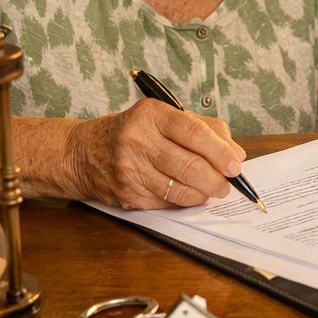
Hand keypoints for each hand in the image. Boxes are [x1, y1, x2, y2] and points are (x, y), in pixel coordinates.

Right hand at [68, 99, 245, 208]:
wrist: (81, 153)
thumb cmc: (131, 131)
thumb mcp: (162, 117)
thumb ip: (203, 128)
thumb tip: (235, 152)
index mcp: (150, 115)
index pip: (194, 133)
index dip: (220, 152)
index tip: (235, 165)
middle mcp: (137, 141)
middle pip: (190, 165)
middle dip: (217, 179)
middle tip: (229, 184)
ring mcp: (130, 170)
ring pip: (180, 189)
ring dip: (204, 193)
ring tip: (213, 190)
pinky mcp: (127, 194)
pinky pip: (167, 203)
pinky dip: (185, 201)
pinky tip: (190, 194)